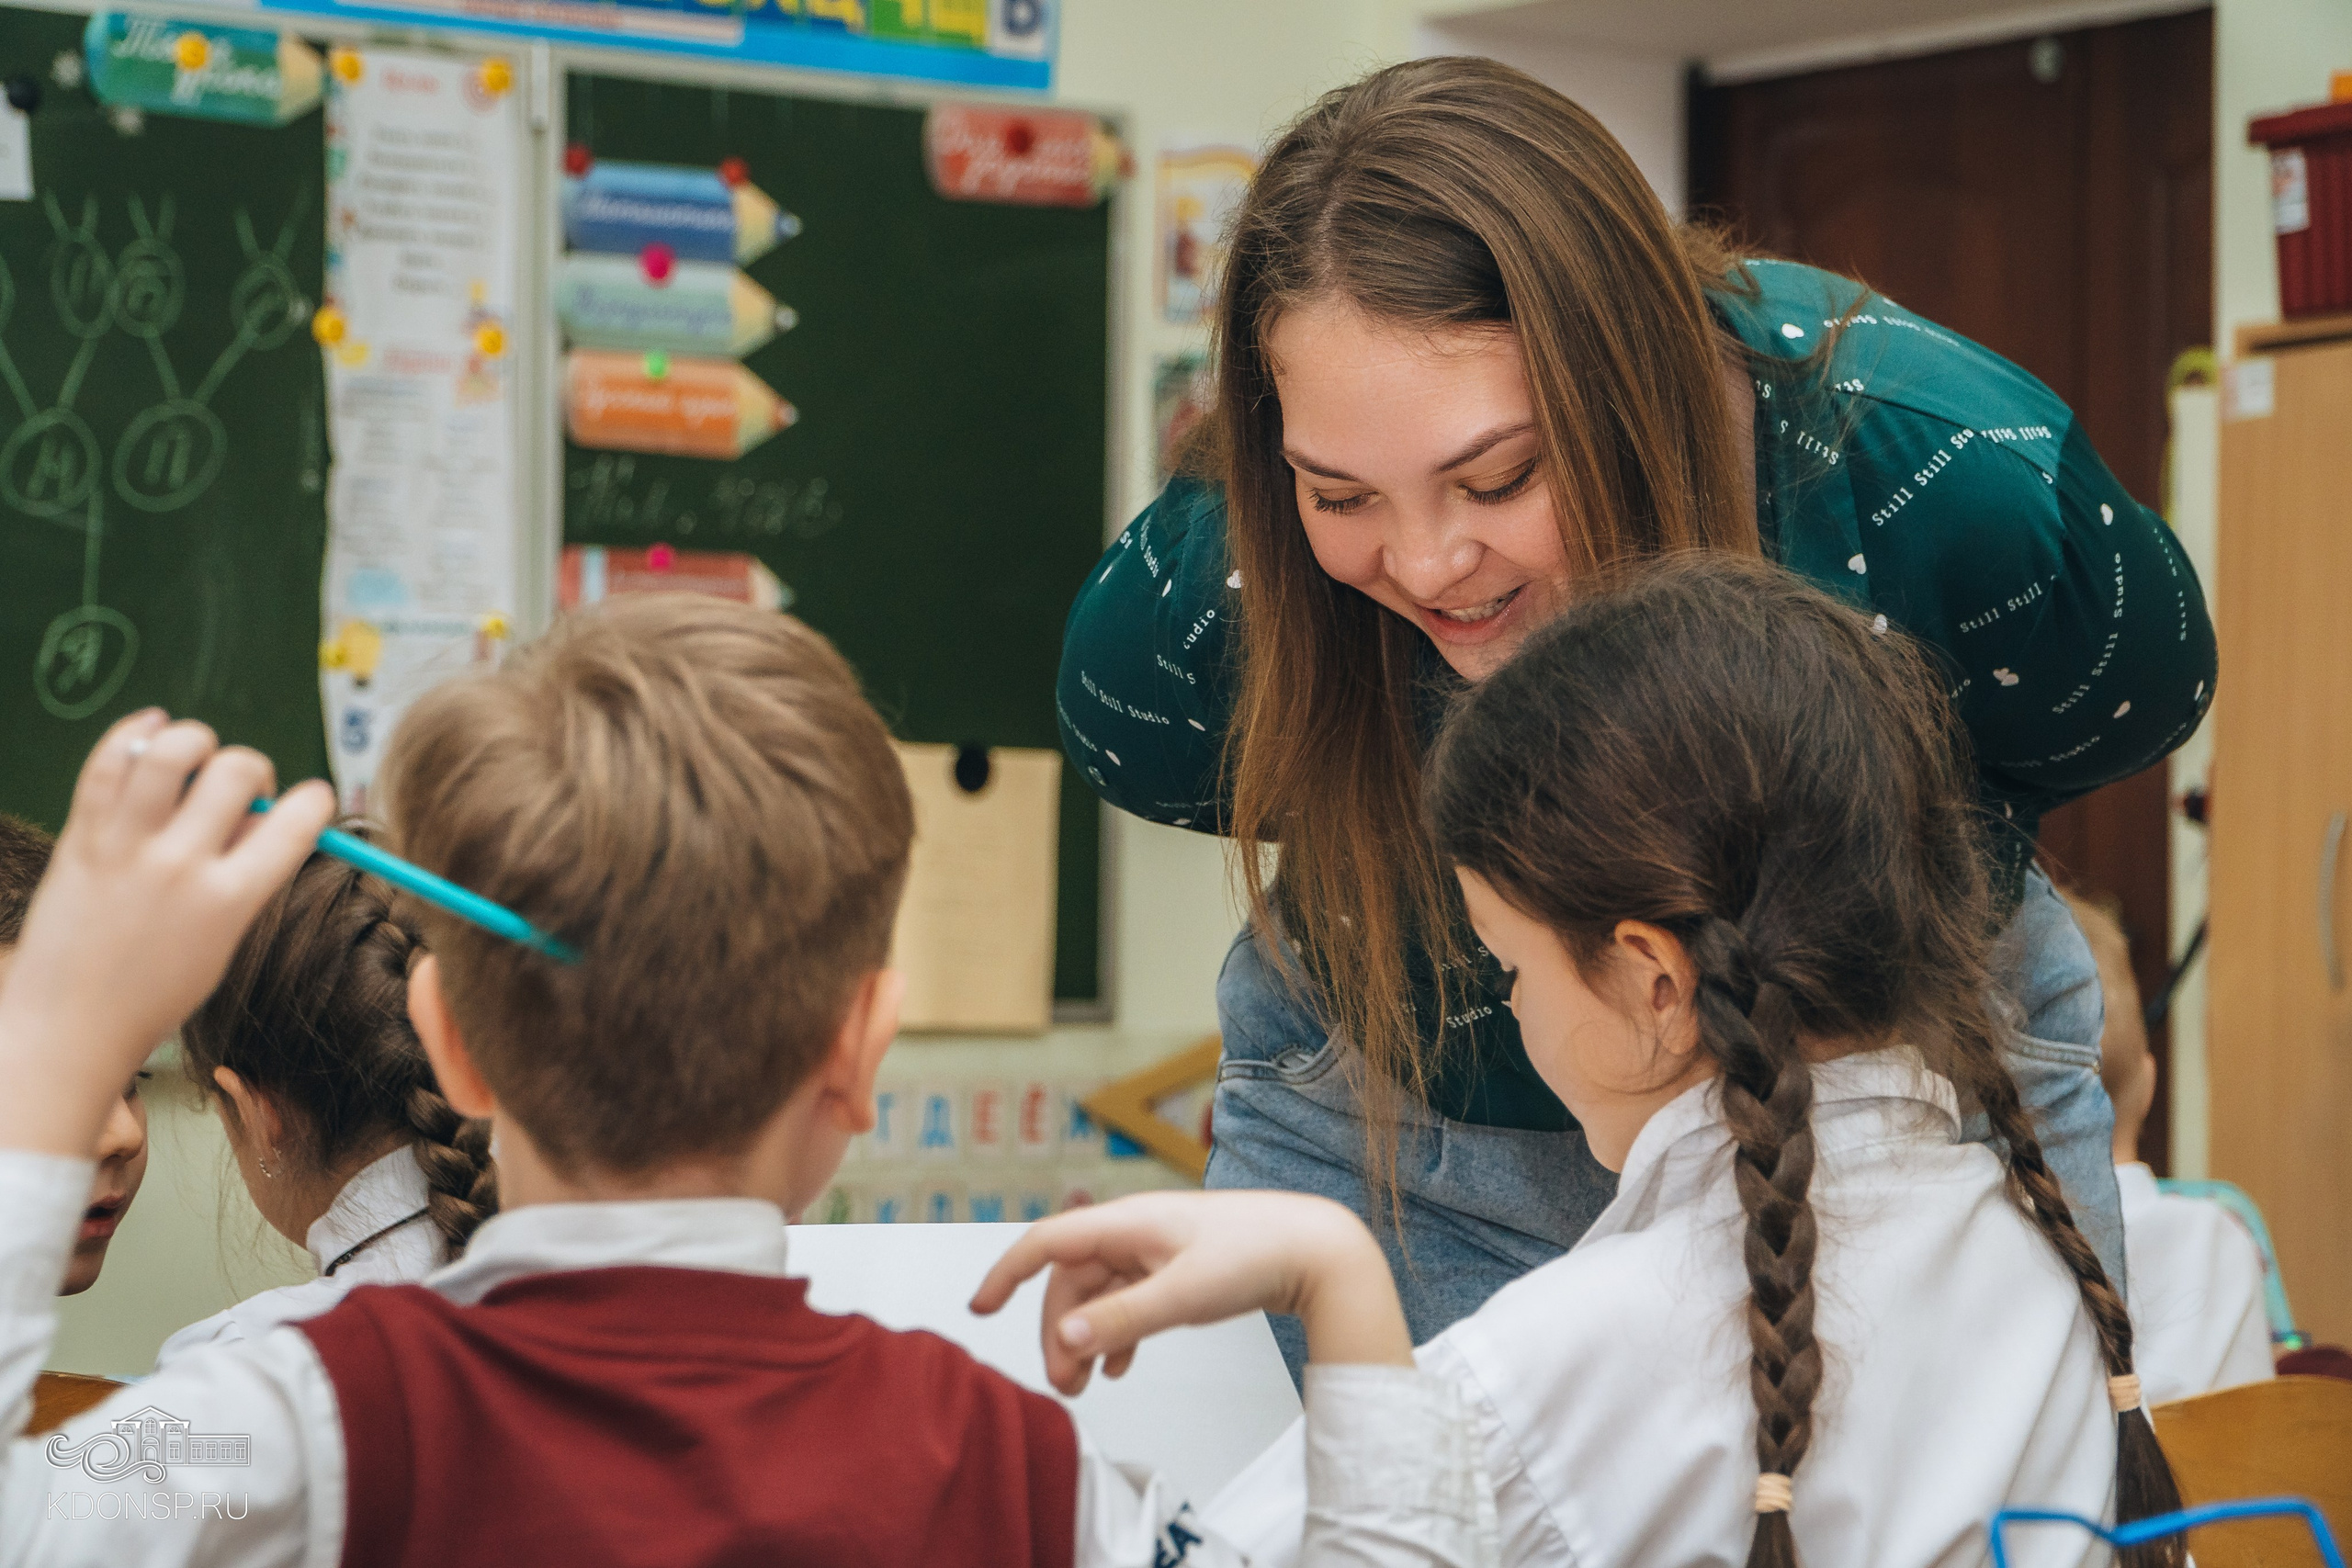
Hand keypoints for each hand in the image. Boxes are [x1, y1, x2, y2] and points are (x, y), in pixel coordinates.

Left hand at [0, 711, 333, 1158]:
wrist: (68, 1025)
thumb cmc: (153, 994)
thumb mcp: (223, 942)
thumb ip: (246, 877)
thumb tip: (262, 815)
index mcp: (230, 900)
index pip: (297, 821)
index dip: (316, 801)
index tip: (310, 800)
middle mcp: (180, 866)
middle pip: (236, 771)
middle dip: (251, 767)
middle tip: (238, 790)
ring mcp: (127, 848)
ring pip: (171, 752)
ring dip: (193, 741)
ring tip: (191, 759)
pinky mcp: (81, 838)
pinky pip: (108, 763)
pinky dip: (135, 733)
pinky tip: (150, 731)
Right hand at [970, 1190, 1410, 1395]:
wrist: (1317, 1249)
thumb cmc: (1256, 1255)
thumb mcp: (1183, 1294)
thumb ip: (1121, 1319)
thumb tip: (1062, 1337)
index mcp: (1127, 1222)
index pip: (1048, 1241)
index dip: (1007, 1273)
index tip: (980, 1310)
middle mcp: (1134, 1231)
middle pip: (1071, 1281)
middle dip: (1056, 1331)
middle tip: (1061, 1384)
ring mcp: (1155, 1251)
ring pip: (1099, 1295)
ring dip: (1085, 1338)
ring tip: (1083, 1386)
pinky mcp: (1176, 1270)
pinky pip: (1128, 1301)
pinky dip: (1116, 1335)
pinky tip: (1118, 1368)